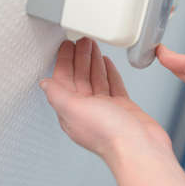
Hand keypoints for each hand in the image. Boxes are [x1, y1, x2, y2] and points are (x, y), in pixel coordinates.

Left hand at [40, 38, 184, 185]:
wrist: (140, 146)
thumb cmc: (110, 134)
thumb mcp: (76, 109)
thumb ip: (58, 95)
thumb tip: (44, 83)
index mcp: (72, 111)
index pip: (63, 80)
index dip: (64, 61)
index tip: (66, 45)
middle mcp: (88, 109)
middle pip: (80, 77)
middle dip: (80, 57)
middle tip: (82, 39)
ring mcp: (106, 108)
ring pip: (96, 79)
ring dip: (94, 62)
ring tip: (93, 45)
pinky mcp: (122, 107)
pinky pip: (113, 85)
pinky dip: (109, 72)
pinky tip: (108, 63)